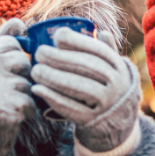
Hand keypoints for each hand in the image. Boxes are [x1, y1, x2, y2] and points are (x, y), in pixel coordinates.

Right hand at [0, 18, 37, 155]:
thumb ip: (1, 40)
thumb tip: (20, 21)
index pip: (12, 44)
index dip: (12, 59)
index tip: (0, 72)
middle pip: (22, 62)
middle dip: (20, 76)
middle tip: (3, 89)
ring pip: (28, 83)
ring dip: (22, 95)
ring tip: (4, 102)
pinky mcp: (8, 107)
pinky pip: (32, 102)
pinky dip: (27, 111)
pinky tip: (11, 114)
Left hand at [30, 28, 139, 151]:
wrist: (117, 123)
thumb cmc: (108, 88)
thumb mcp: (113, 70)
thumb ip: (107, 51)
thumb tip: (101, 32)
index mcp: (119, 67)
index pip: (98, 51)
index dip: (78, 41)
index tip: (57, 36)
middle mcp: (117, 84)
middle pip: (87, 67)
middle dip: (60, 58)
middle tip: (39, 53)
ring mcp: (106, 104)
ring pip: (79, 87)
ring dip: (54, 77)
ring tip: (35, 70)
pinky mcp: (92, 120)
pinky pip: (71, 108)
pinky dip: (52, 98)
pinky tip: (37, 89)